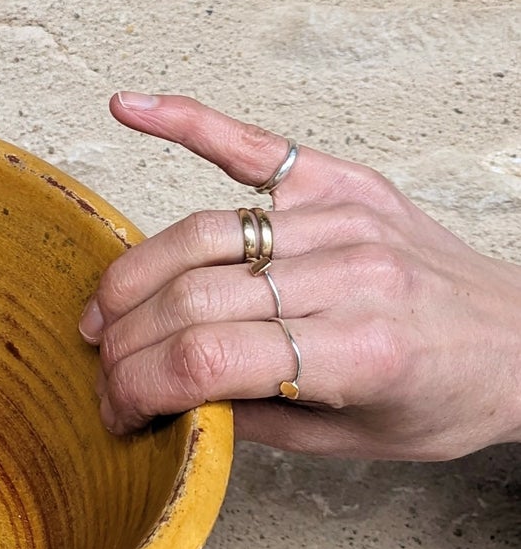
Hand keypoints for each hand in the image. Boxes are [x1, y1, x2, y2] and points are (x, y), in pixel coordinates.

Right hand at [84, 92, 520, 459]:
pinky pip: (253, 149)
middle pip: (191, 296)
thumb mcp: (350, 440)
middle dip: (124, 342)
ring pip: (202, 234)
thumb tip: (162, 398)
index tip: (116, 408)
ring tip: (104, 316)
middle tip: (102, 372)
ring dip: (133, 277)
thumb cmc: (446, 395)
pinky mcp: (343, 182)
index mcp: (358, 352)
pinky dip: (188, 124)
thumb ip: (251, 419)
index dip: (137, 386)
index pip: (204, 358)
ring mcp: (345, 218)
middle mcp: (351, 275)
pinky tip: (134, 108)